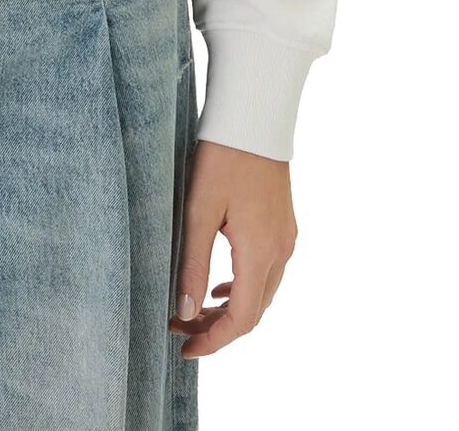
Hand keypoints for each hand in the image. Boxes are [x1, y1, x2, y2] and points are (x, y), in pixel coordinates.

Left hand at [168, 139, 297, 356]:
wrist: (253, 118)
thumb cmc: (222, 158)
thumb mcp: (198, 211)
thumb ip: (192, 264)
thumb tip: (185, 312)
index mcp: (260, 252)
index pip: (242, 319)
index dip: (214, 340)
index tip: (185, 348)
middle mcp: (280, 250)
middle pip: (254, 311)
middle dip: (218, 327)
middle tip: (180, 327)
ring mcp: (286, 238)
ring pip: (262, 292)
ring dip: (231, 308)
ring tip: (195, 310)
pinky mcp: (283, 224)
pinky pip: (268, 271)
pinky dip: (244, 286)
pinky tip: (221, 284)